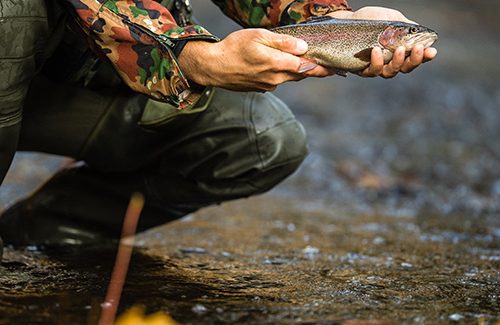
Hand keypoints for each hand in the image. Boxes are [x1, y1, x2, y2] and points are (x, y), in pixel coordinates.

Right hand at [178, 29, 335, 91]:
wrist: (213, 67)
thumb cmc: (234, 48)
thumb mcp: (258, 37)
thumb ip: (283, 42)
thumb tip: (303, 47)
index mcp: (277, 65)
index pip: (306, 67)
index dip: (321, 67)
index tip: (333, 67)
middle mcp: (275, 79)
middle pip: (300, 75)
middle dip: (312, 70)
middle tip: (325, 65)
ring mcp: (267, 86)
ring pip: (289, 78)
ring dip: (296, 71)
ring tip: (302, 62)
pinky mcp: (260, 89)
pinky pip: (276, 81)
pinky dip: (281, 74)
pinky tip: (275, 66)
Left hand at [329, 6, 436, 77]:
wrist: (347, 20)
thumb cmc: (370, 20)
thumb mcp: (391, 18)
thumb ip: (405, 27)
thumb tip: (420, 32)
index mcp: (399, 49)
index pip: (415, 57)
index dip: (424, 56)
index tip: (432, 51)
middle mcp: (389, 61)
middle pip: (405, 68)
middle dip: (414, 61)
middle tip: (417, 50)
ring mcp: (375, 66)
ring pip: (390, 72)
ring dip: (397, 62)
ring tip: (398, 49)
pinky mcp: (361, 69)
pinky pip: (371, 71)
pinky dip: (376, 62)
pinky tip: (377, 51)